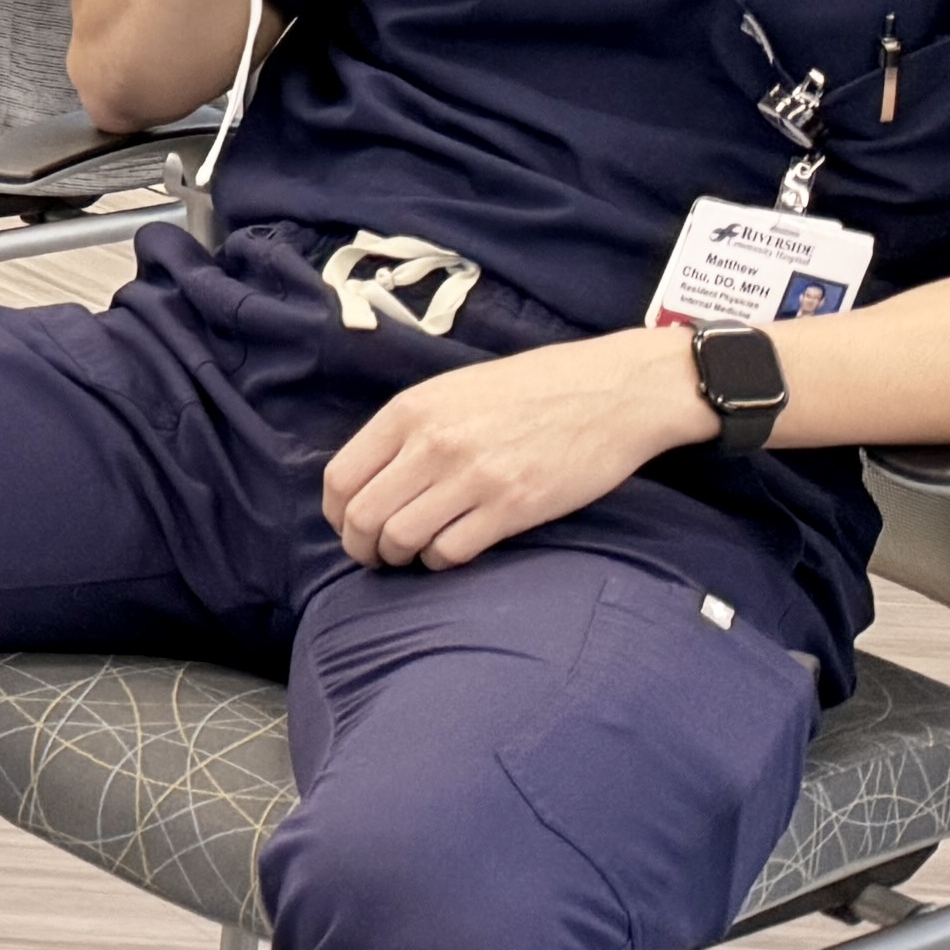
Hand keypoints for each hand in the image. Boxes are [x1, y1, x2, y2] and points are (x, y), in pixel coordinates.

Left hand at [320, 327, 707, 569]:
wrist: (613, 390)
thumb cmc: (533, 388)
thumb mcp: (454, 390)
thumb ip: (410, 429)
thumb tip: (371, 478)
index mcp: (411, 411)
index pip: (342, 477)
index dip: (336, 514)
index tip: (348, 526)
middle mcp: (433, 444)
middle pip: (363, 516)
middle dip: (361, 546)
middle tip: (375, 555)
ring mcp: (473, 477)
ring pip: (400, 539)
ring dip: (398, 557)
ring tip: (411, 556)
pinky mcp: (513, 507)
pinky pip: (451, 551)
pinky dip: (441, 561)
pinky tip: (451, 551)